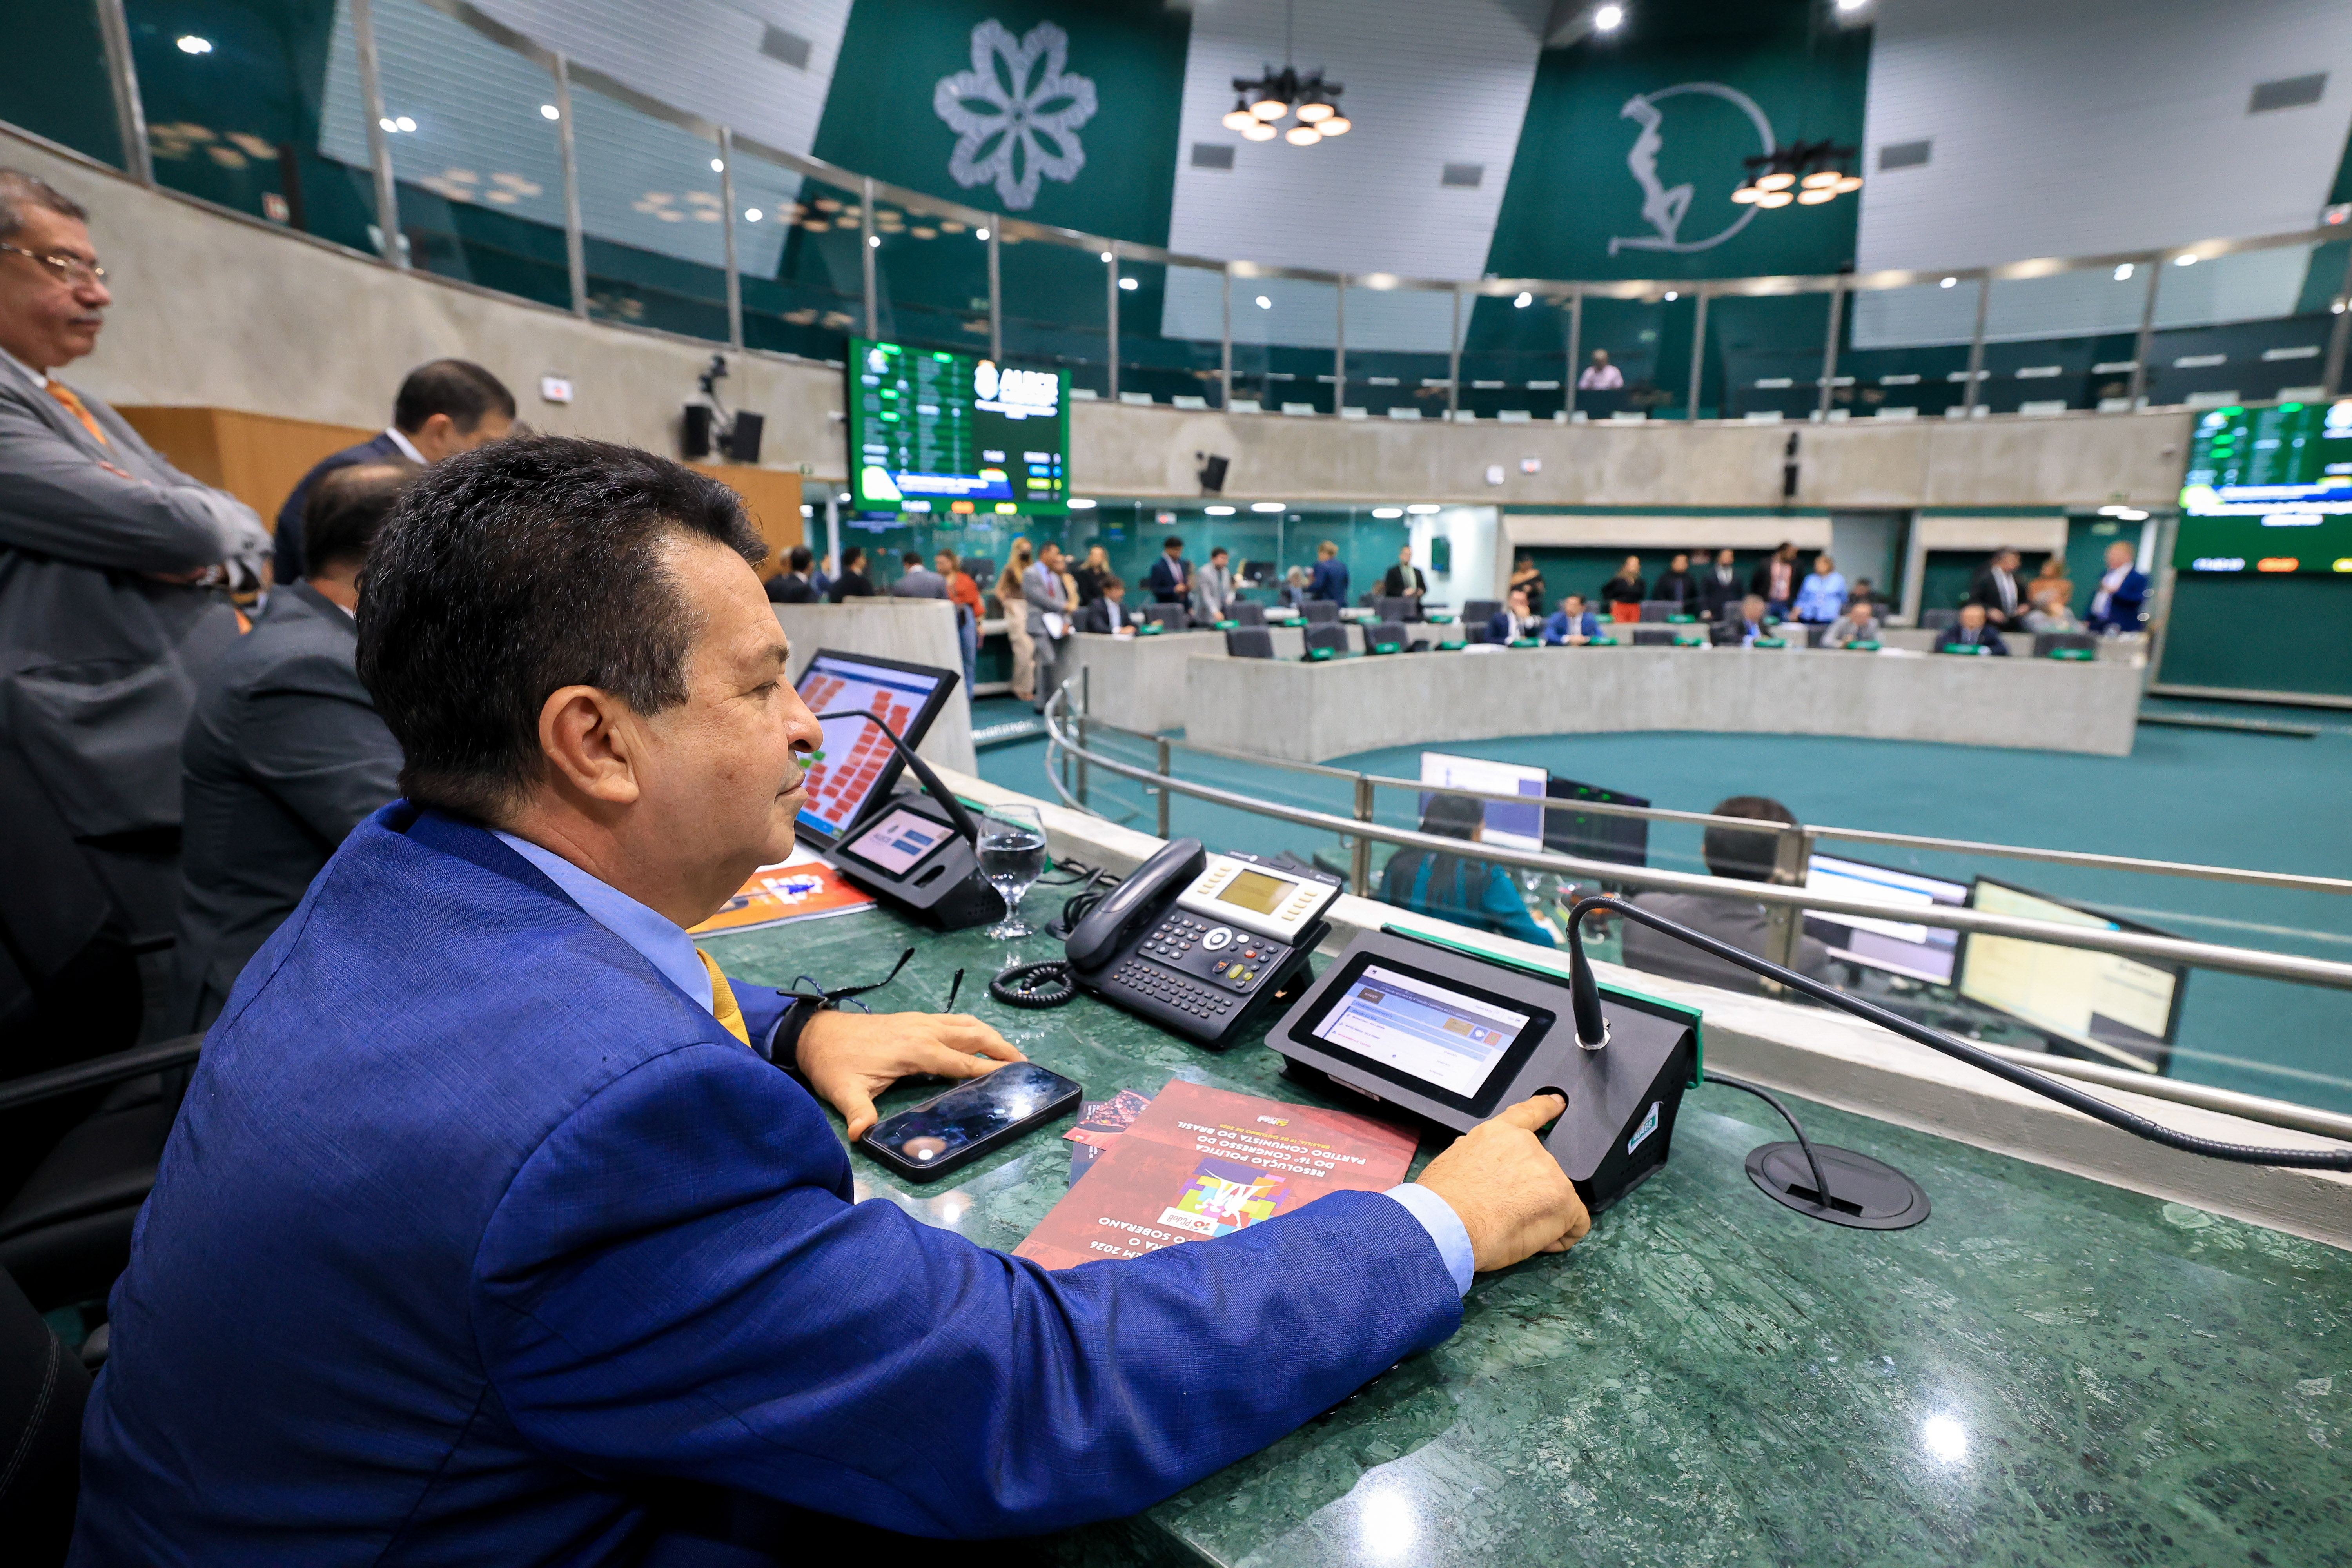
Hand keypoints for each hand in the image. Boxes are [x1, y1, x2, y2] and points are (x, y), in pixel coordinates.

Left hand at [796, 1010, 1023, 1138]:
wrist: (816, 1034)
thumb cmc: (833, 1063)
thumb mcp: (844, 1091)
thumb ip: (858, 1112)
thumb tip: (861, 1135)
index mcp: (914, 1049)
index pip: (960, 1061)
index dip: (987, 1068)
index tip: (1013, 1075)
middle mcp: (922, 1030)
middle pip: (972, 1035)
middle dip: (1000, 1047)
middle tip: (1024, 1063)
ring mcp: (919, 1021)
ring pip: (965, 1023)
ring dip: (990, 1035)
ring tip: (1010, 1052)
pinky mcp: (914, 1019)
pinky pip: (953, 1020)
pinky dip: (972, 1028)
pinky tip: (977, 1039)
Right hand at [1415, 1094, 1589, 1271]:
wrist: (1447, 1223)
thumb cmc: (1441, 1202)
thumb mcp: (1453, 1162)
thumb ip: (1478, 1157)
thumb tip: (1482, 1166)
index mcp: (1497, 1134)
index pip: (1529, 1112)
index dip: (1546, 1107)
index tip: (1558, 1103)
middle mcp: (1527, 1146)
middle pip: (1542, 1171)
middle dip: (1530, 1193)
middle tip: (1505, 1212)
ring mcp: (1548, 1170)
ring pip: (1557, 1198)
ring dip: (1543, 1214)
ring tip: (1512, 1228)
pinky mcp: (1562, 1198)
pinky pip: (1576, 1221)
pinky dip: (1563, 1235)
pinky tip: (1543, 1242)